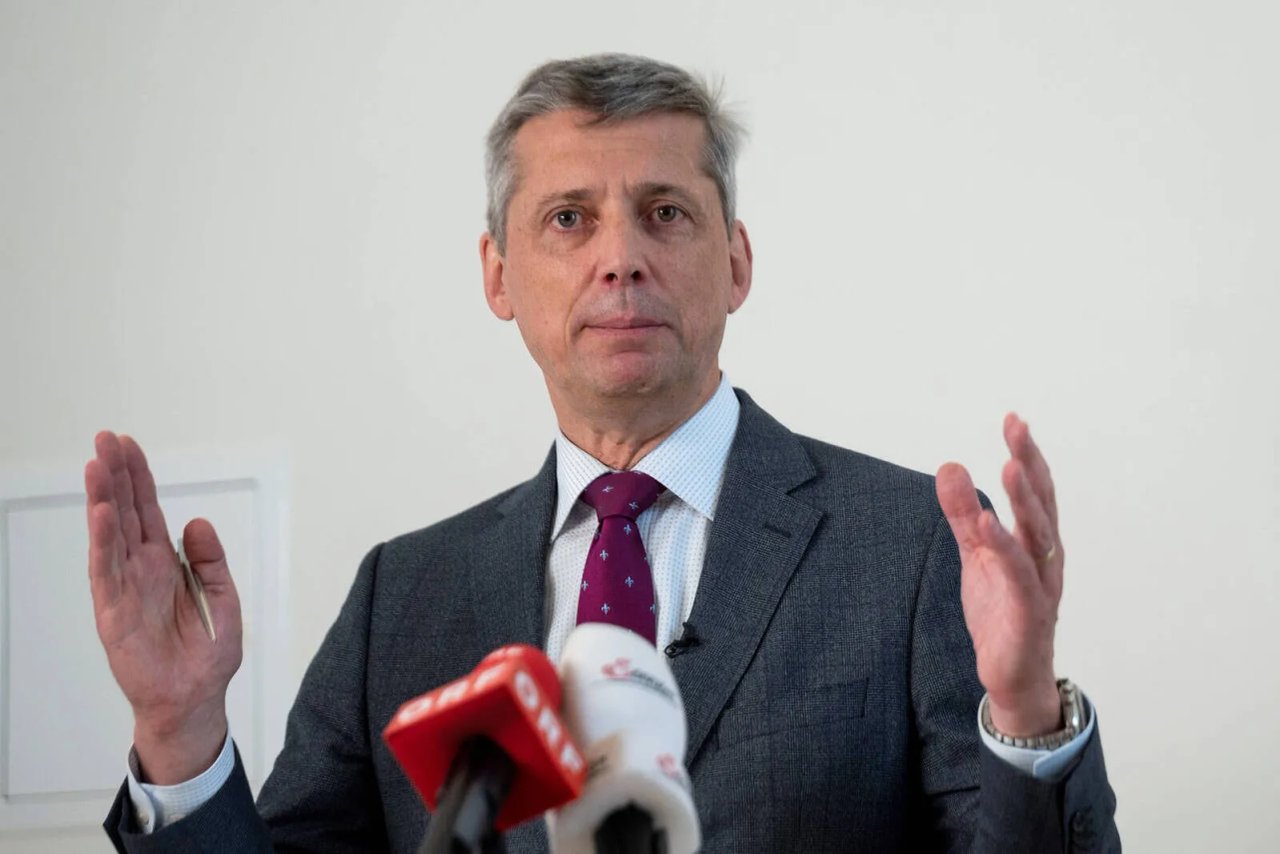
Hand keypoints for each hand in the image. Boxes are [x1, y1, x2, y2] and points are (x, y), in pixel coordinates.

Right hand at [85, 431, 242, 782]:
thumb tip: (197, 521)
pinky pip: (106, 573)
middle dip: (115, 476)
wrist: (194, 701)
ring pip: (110, 536)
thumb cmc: (205, 656)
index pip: (148, 511)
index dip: (138, 478)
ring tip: (97, 466)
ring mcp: (124, 590)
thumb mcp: (223, 599)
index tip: (127, 445)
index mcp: (166, 563)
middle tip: (105, 439)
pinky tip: (101, 516)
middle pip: (124, 513)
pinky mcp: (114, 614)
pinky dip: (103, 543)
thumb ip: (212, 560)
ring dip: (102, 501)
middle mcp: (140, 570)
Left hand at [936, 414, 1063, 736]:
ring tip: (1011, 465)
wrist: (1012, 675)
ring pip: (1038, 536)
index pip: (1034, 490)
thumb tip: (950, 466)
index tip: (1015, 419)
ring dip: (1025, 500)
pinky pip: (1019, 576)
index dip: (1027, 454)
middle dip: (1030, 463)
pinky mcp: (1028, 612)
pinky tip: (988, 524)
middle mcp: (1046, 558)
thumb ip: (963, 513)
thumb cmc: (1001, 613)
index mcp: (1035, 542)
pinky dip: (1005, 549)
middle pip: (1041, 503)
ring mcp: (1041, 585)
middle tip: (1017, 426)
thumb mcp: (975, 555)